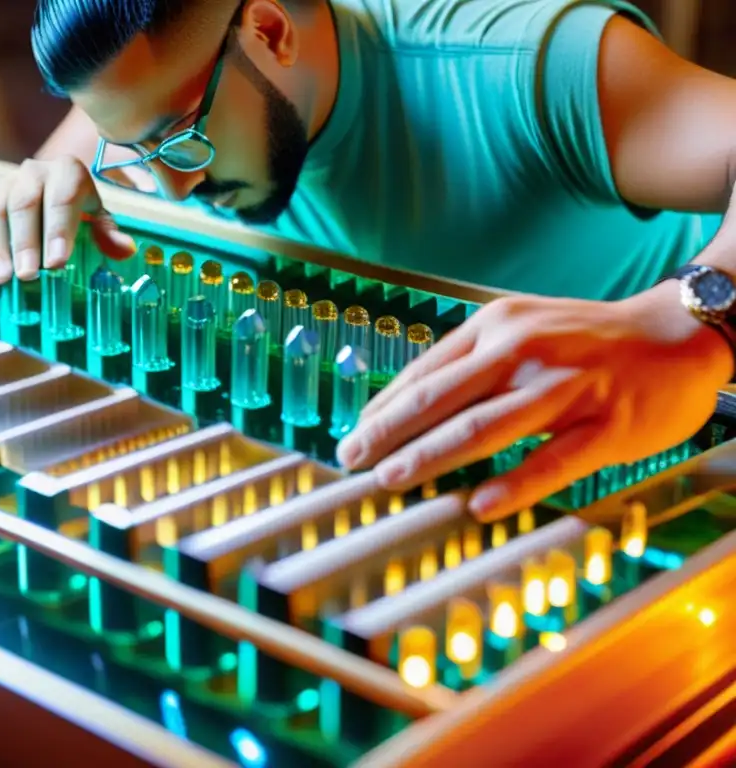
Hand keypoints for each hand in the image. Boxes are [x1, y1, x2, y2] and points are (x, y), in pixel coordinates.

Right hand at [0, 156, 135, 284]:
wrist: (47, 184)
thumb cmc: (77, 209)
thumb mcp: (97, 214)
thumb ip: (107, 231)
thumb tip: (125, 250)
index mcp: (65, 173)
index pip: (62, 198)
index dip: (58, 230)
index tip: (57, 264)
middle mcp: (29, 174)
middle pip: (21, 204)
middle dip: (22, 243)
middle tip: (25, 276)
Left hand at [336, 283, 733, 520]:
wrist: (679, 331)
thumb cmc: (587, 338)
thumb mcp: (521, 328)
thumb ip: (471, 362)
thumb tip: (411, 403)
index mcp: (496, 327)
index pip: (424, 373)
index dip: (382, 408)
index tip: (353, 436)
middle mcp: (523, 351)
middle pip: (440, 398)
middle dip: (388, 433)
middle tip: (352, 461)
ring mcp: (564, 387)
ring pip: (484, 426)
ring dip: (430, 456)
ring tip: (392, 480)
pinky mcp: (605, 424)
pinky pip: (552, 459)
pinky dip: (512, 483)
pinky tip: (479, 504)